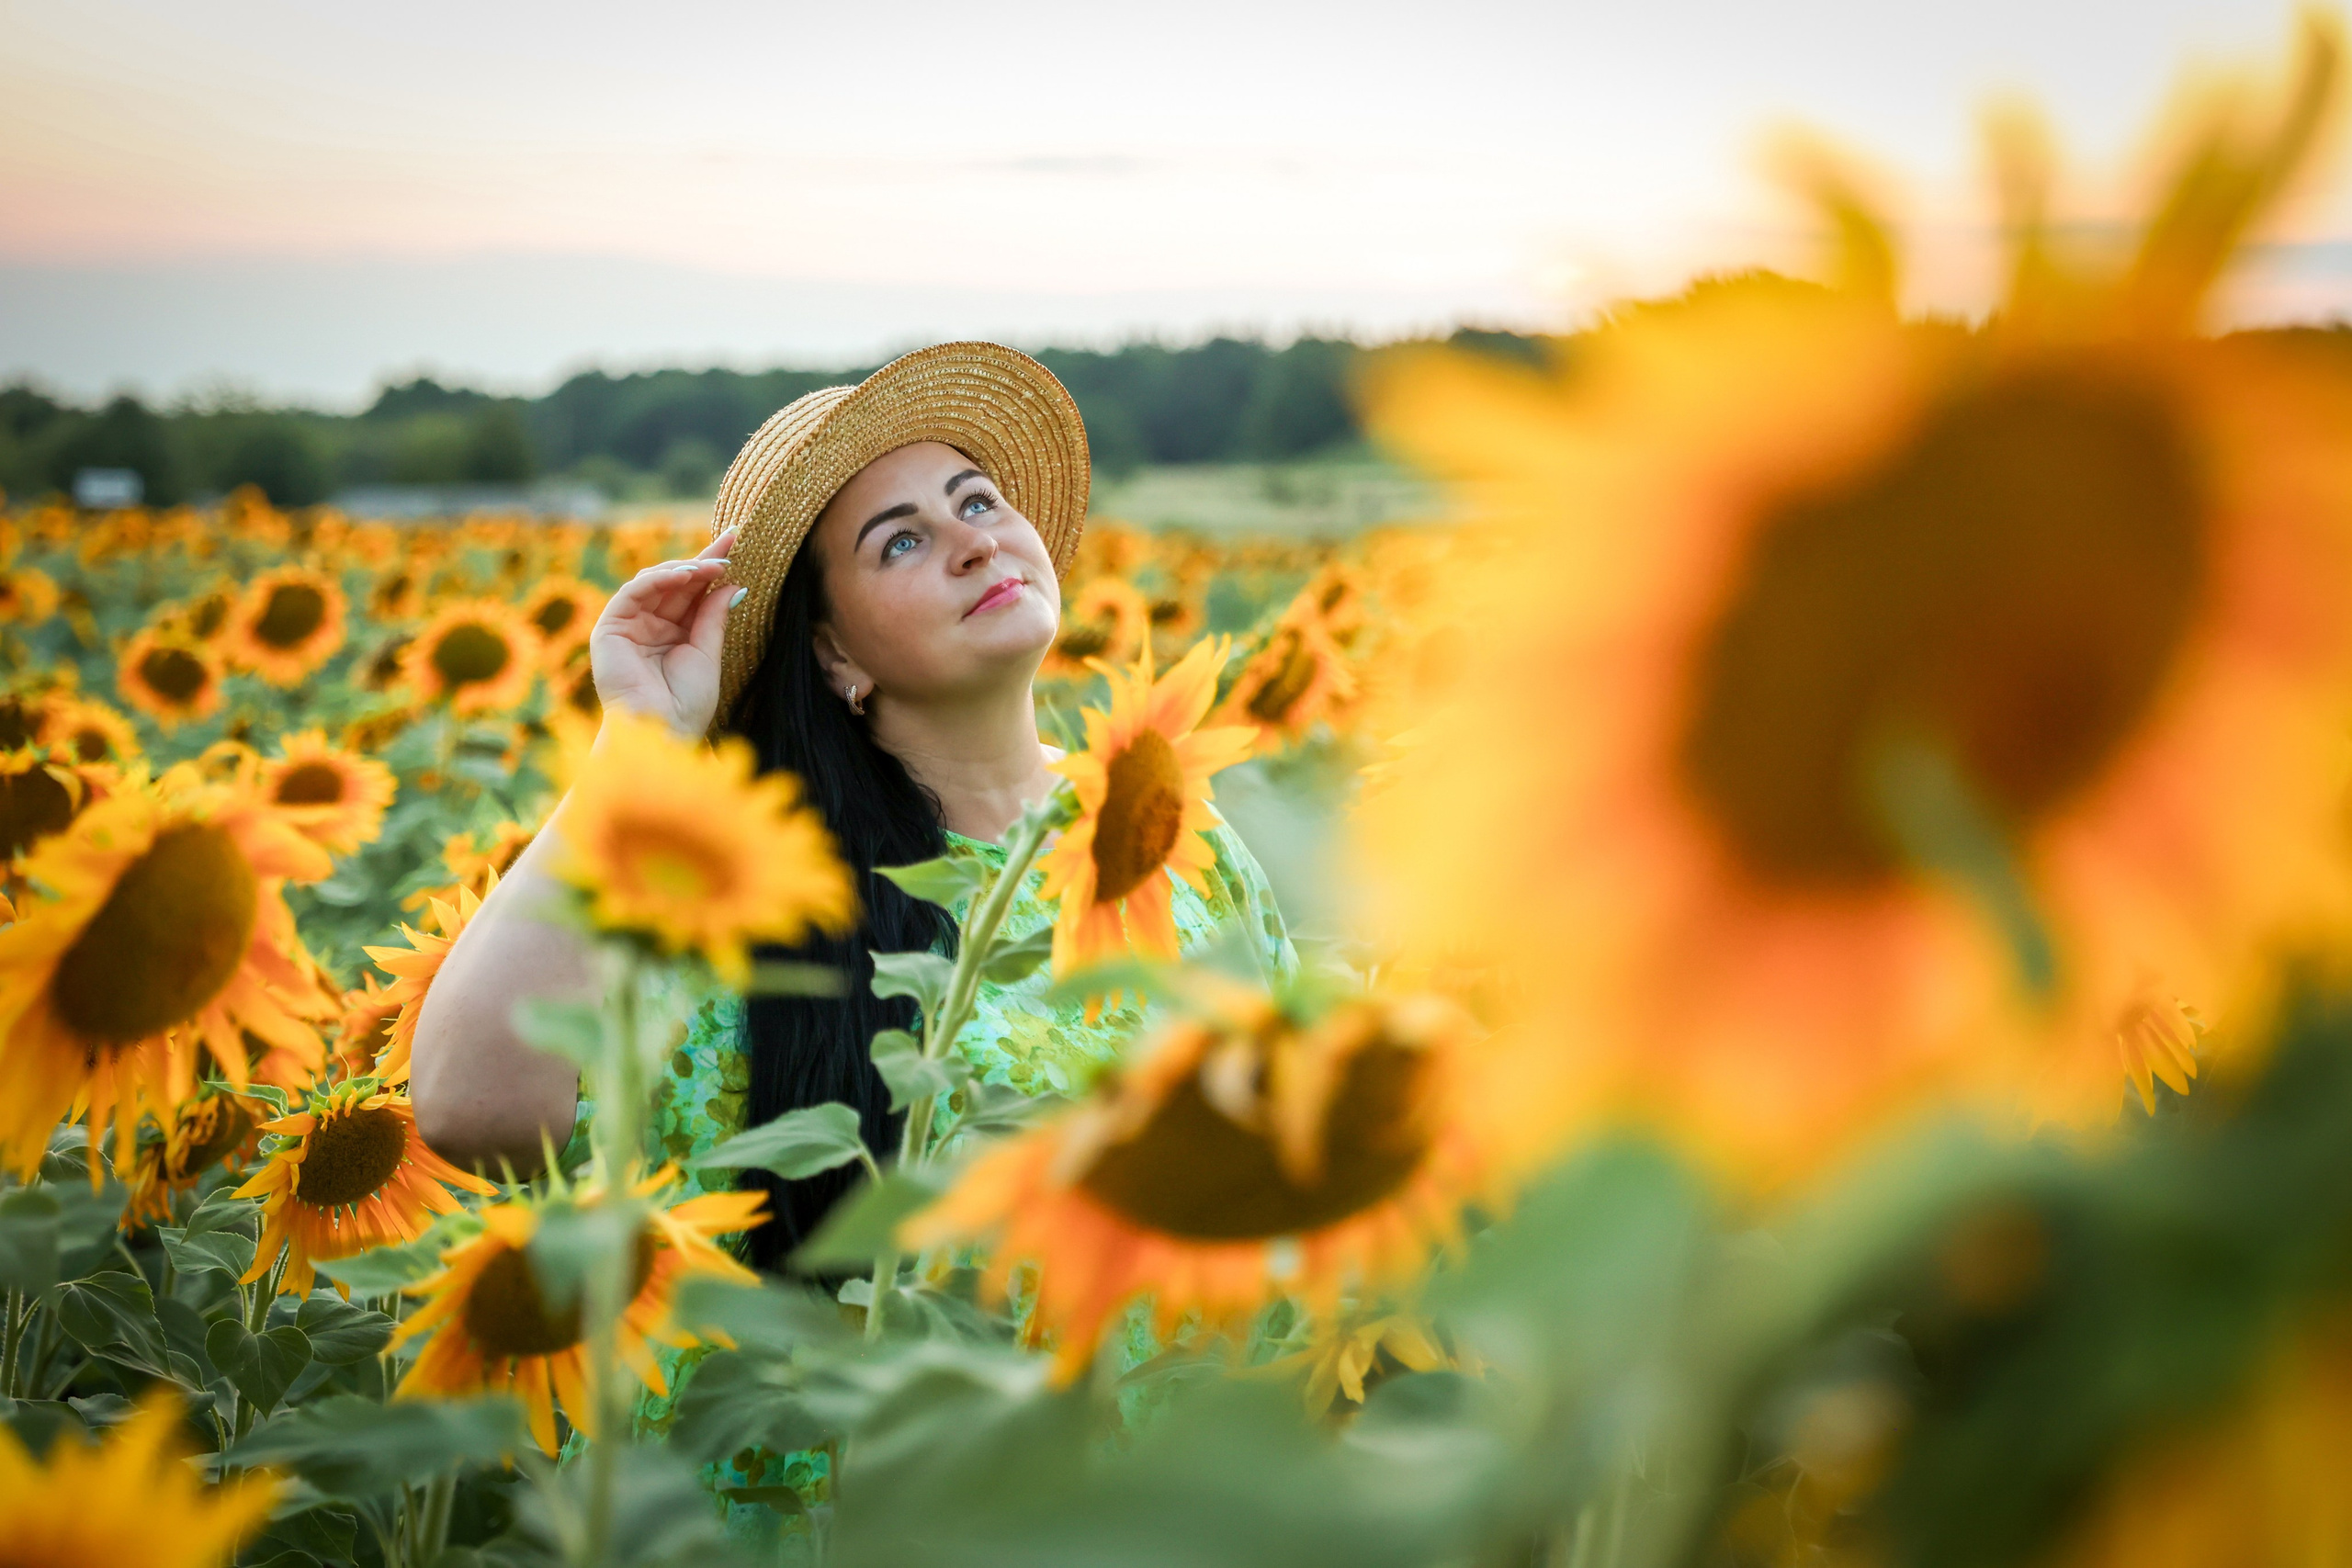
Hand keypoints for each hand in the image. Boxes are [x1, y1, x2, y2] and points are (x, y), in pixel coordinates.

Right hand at [587, 526, 740, 738]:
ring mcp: (629, 626)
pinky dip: (658, 579)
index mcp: (675, 634)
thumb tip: (731, 583)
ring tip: (712, 565)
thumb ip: (713, 617)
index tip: (736, 542)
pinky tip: (684, 574)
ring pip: (654, 582)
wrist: (662, 732)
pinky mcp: (609, 628)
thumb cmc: (687, 703)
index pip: (694, 592)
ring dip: (684, 569)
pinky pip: (632, 592)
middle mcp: (651, 626)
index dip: (712, 567)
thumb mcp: (707, 654)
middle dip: (703, 560)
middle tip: (730, 543)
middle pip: (676, 582)